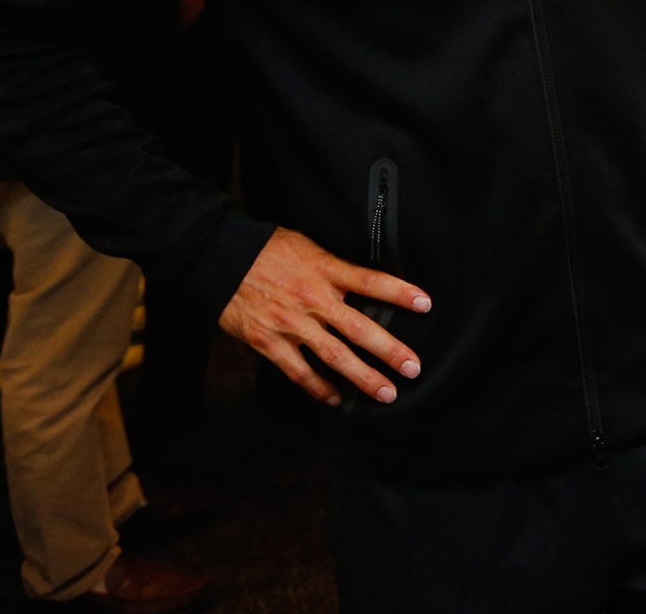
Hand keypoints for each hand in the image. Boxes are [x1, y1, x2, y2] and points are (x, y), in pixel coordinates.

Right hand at [219, 227, 431, 406]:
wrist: (219, 259)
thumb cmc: (267, 249)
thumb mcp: (308, 247)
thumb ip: (334, 267)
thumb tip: (363, 282)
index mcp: (324, 270)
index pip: (370, 281)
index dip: (399, 292)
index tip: (426, 304)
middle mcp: (312, 299)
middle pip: (358, 328)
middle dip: (388, 350)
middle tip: (413, 368)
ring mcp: (290, 324)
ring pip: (333, 356)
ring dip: (362, 377)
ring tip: (386, 393)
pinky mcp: (268, 342)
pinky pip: (298, 372)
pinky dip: (318, 387)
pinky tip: (336, 399)